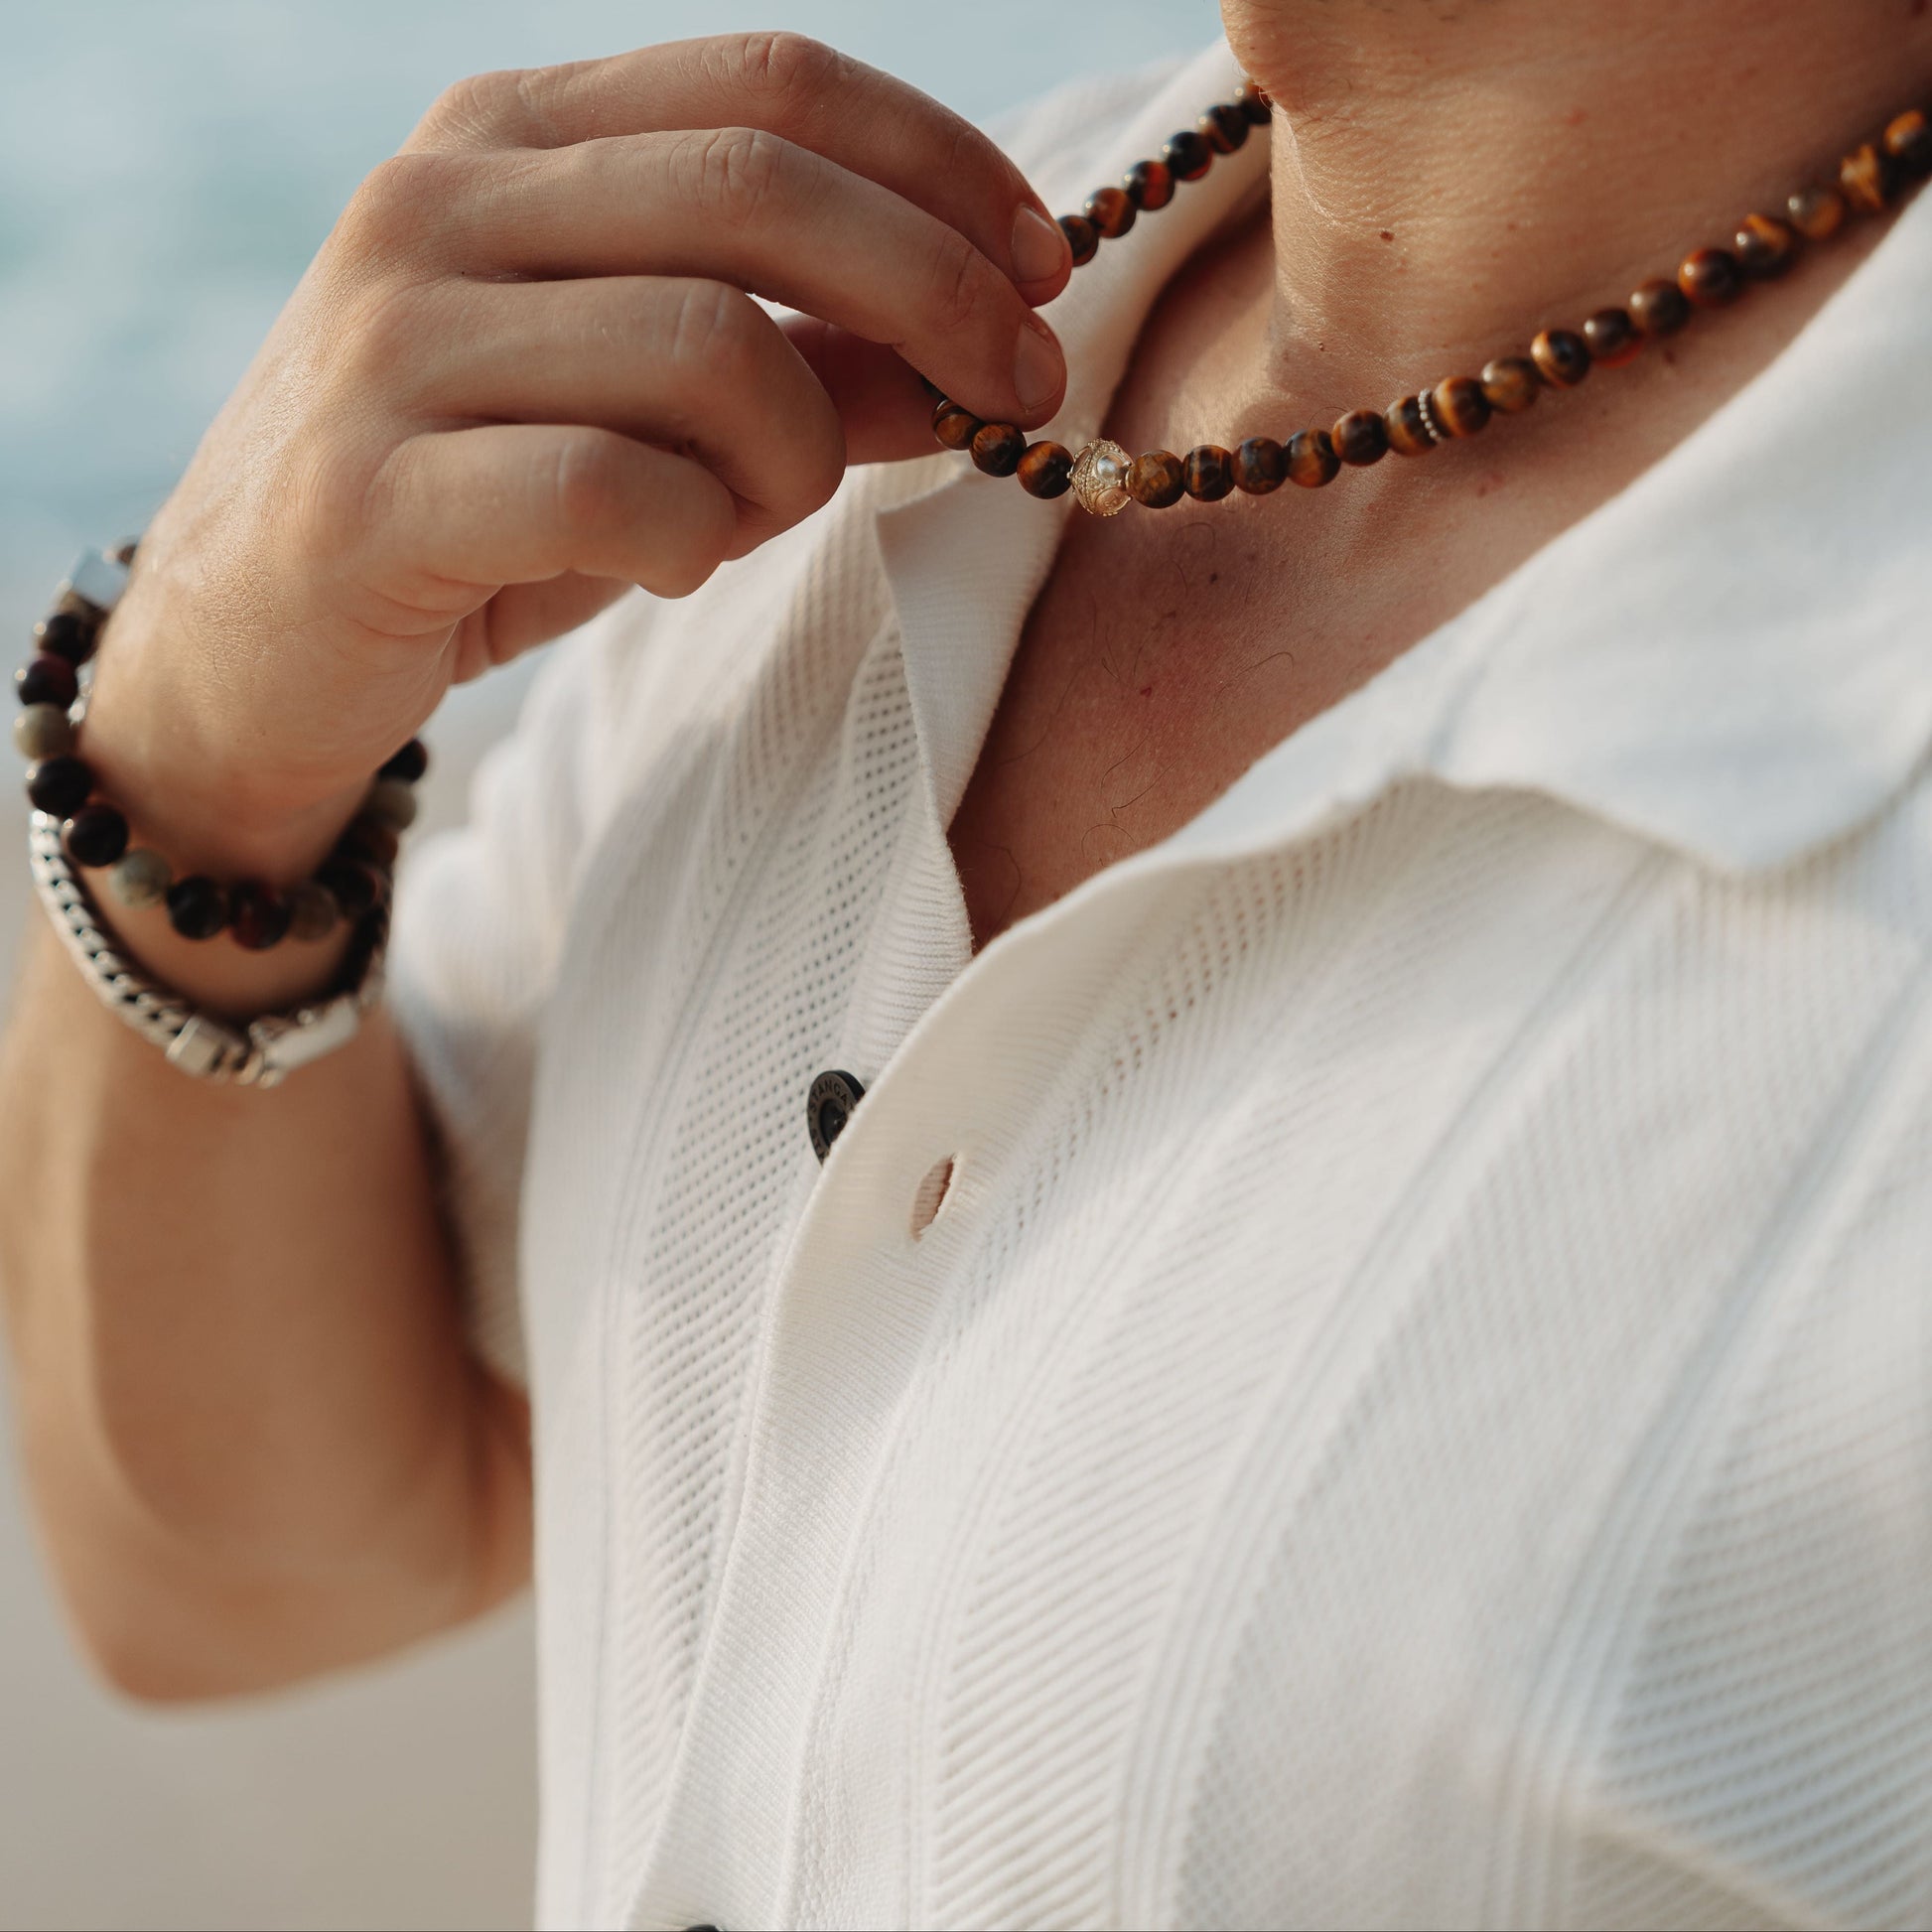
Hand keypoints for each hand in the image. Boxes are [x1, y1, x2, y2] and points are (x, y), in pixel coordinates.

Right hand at [85, 32, 1071, 876]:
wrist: (251, 642)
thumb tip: (979, 358)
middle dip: (936, 294)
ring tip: (761, 512)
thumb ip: (802, 364)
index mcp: (512, 134)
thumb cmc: (479, 508)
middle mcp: (443, 198)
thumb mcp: (651, 415)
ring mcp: (393, 336)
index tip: (1043, 269)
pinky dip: (696, 539)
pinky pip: (616, 488)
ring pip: (704, 346)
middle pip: (759, 189)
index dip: (940, 164)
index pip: (771, 83)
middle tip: (1018, 397)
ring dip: (797, 452)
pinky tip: (676, 563)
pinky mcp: (370, 487)